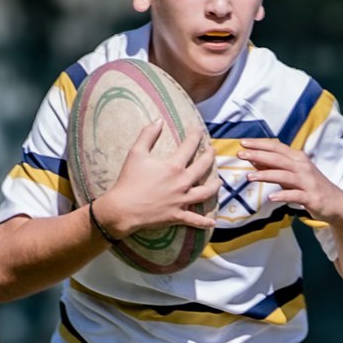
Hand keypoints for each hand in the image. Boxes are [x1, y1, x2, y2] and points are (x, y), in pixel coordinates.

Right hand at [98, 121, 218, 236]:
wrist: (123, 208)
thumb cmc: (129, 180)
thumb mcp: (136, 153)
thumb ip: (147, 135)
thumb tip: (158, 120)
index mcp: (173, 166)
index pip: (189, 147)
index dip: (195, 136)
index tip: (198, 130)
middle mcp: (182, 182)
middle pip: (203, 167)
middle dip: (210, 157)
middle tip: (212, 151)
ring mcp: (182, 200)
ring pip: (206, 193)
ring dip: (215, 186)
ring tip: (219, 182)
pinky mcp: (178, 215)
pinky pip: (195, 220)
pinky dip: (204, 222)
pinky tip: (212, 222)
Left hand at [238, 137, 342, 224]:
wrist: (336, 204)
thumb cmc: (312, 187)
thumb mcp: (293, 175)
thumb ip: (275, 167)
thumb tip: (254, 160)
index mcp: (298, 158)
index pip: (276, 147)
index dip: (260, 144)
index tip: (243, 143)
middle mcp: (303, 167)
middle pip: (278, 159)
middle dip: (258, 155)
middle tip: (241, 154)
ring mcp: (307, 182)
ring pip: (284, 175)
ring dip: (266, 174)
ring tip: (249, 176)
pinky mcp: (311, 197)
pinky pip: (295, 195)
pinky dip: (282, 195)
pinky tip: (271, 197)